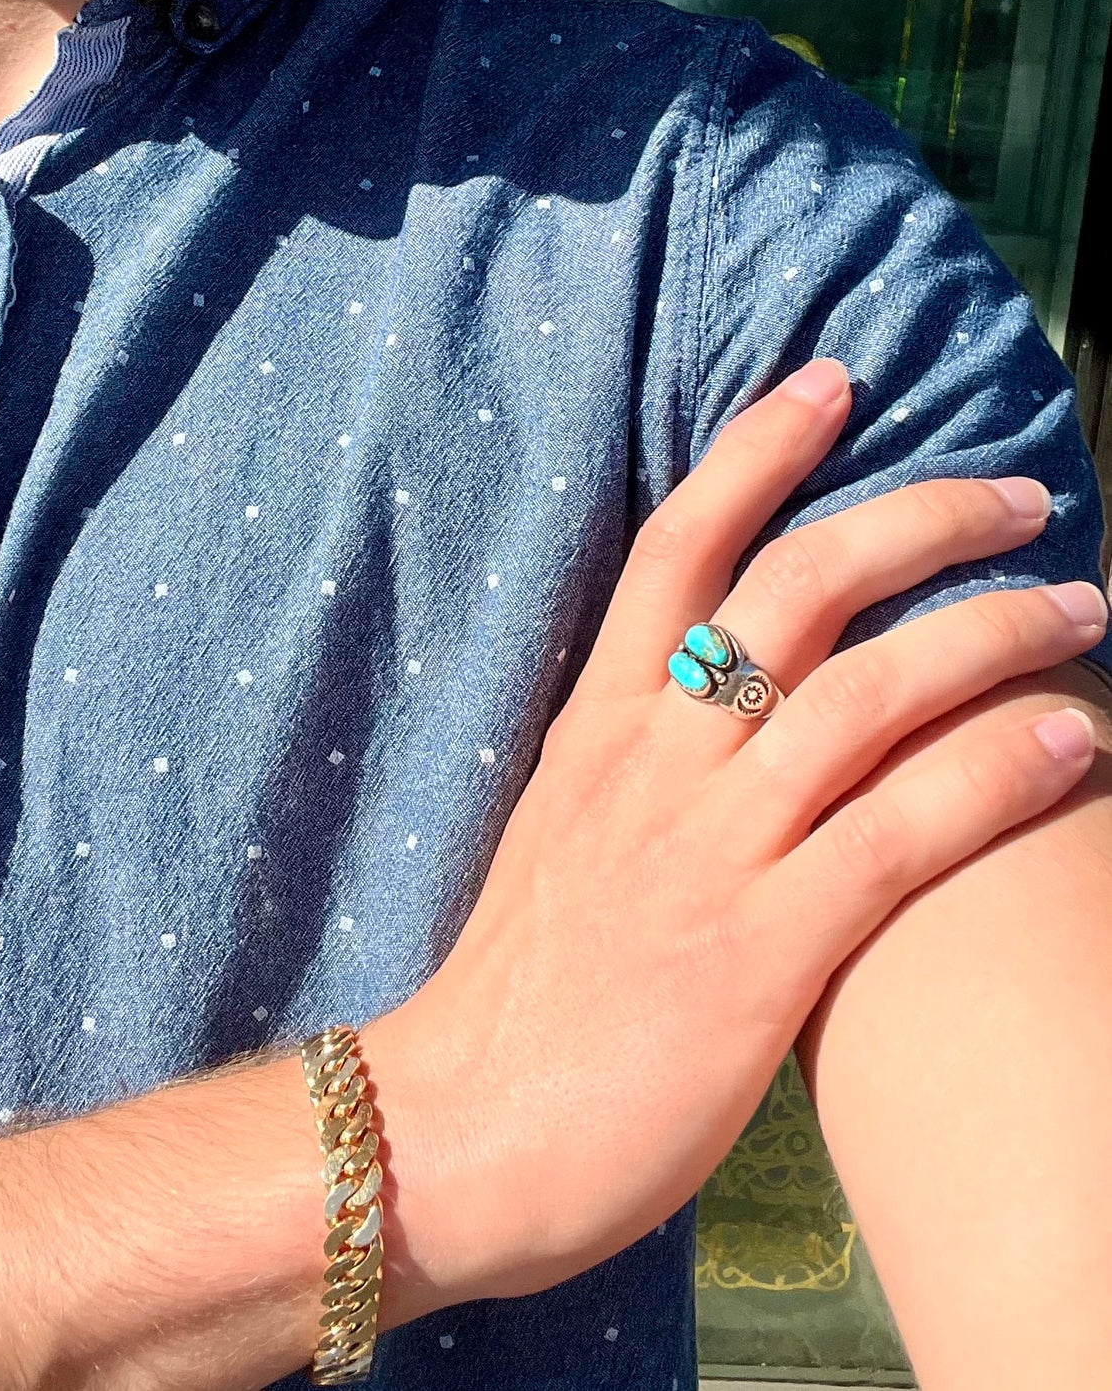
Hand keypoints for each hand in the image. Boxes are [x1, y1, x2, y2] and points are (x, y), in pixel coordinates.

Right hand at [363, 358, 1106, 1316]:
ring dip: (990, 631)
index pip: (675, 551)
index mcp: (595, 731)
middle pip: (793, 592)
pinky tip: (1071, 735)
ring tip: (1077, 600)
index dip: (756, 452)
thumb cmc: (515, 991)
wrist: (460, 1127)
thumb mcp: (562, 841)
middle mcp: (651, 764)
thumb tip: (728, 720)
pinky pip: (902, 835)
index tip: (831, 382)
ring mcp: (707, 851)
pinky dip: (997, 773)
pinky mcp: (761, 951)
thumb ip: (640, 771)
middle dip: (915, 519)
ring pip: (868, 694)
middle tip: (1015, 493)